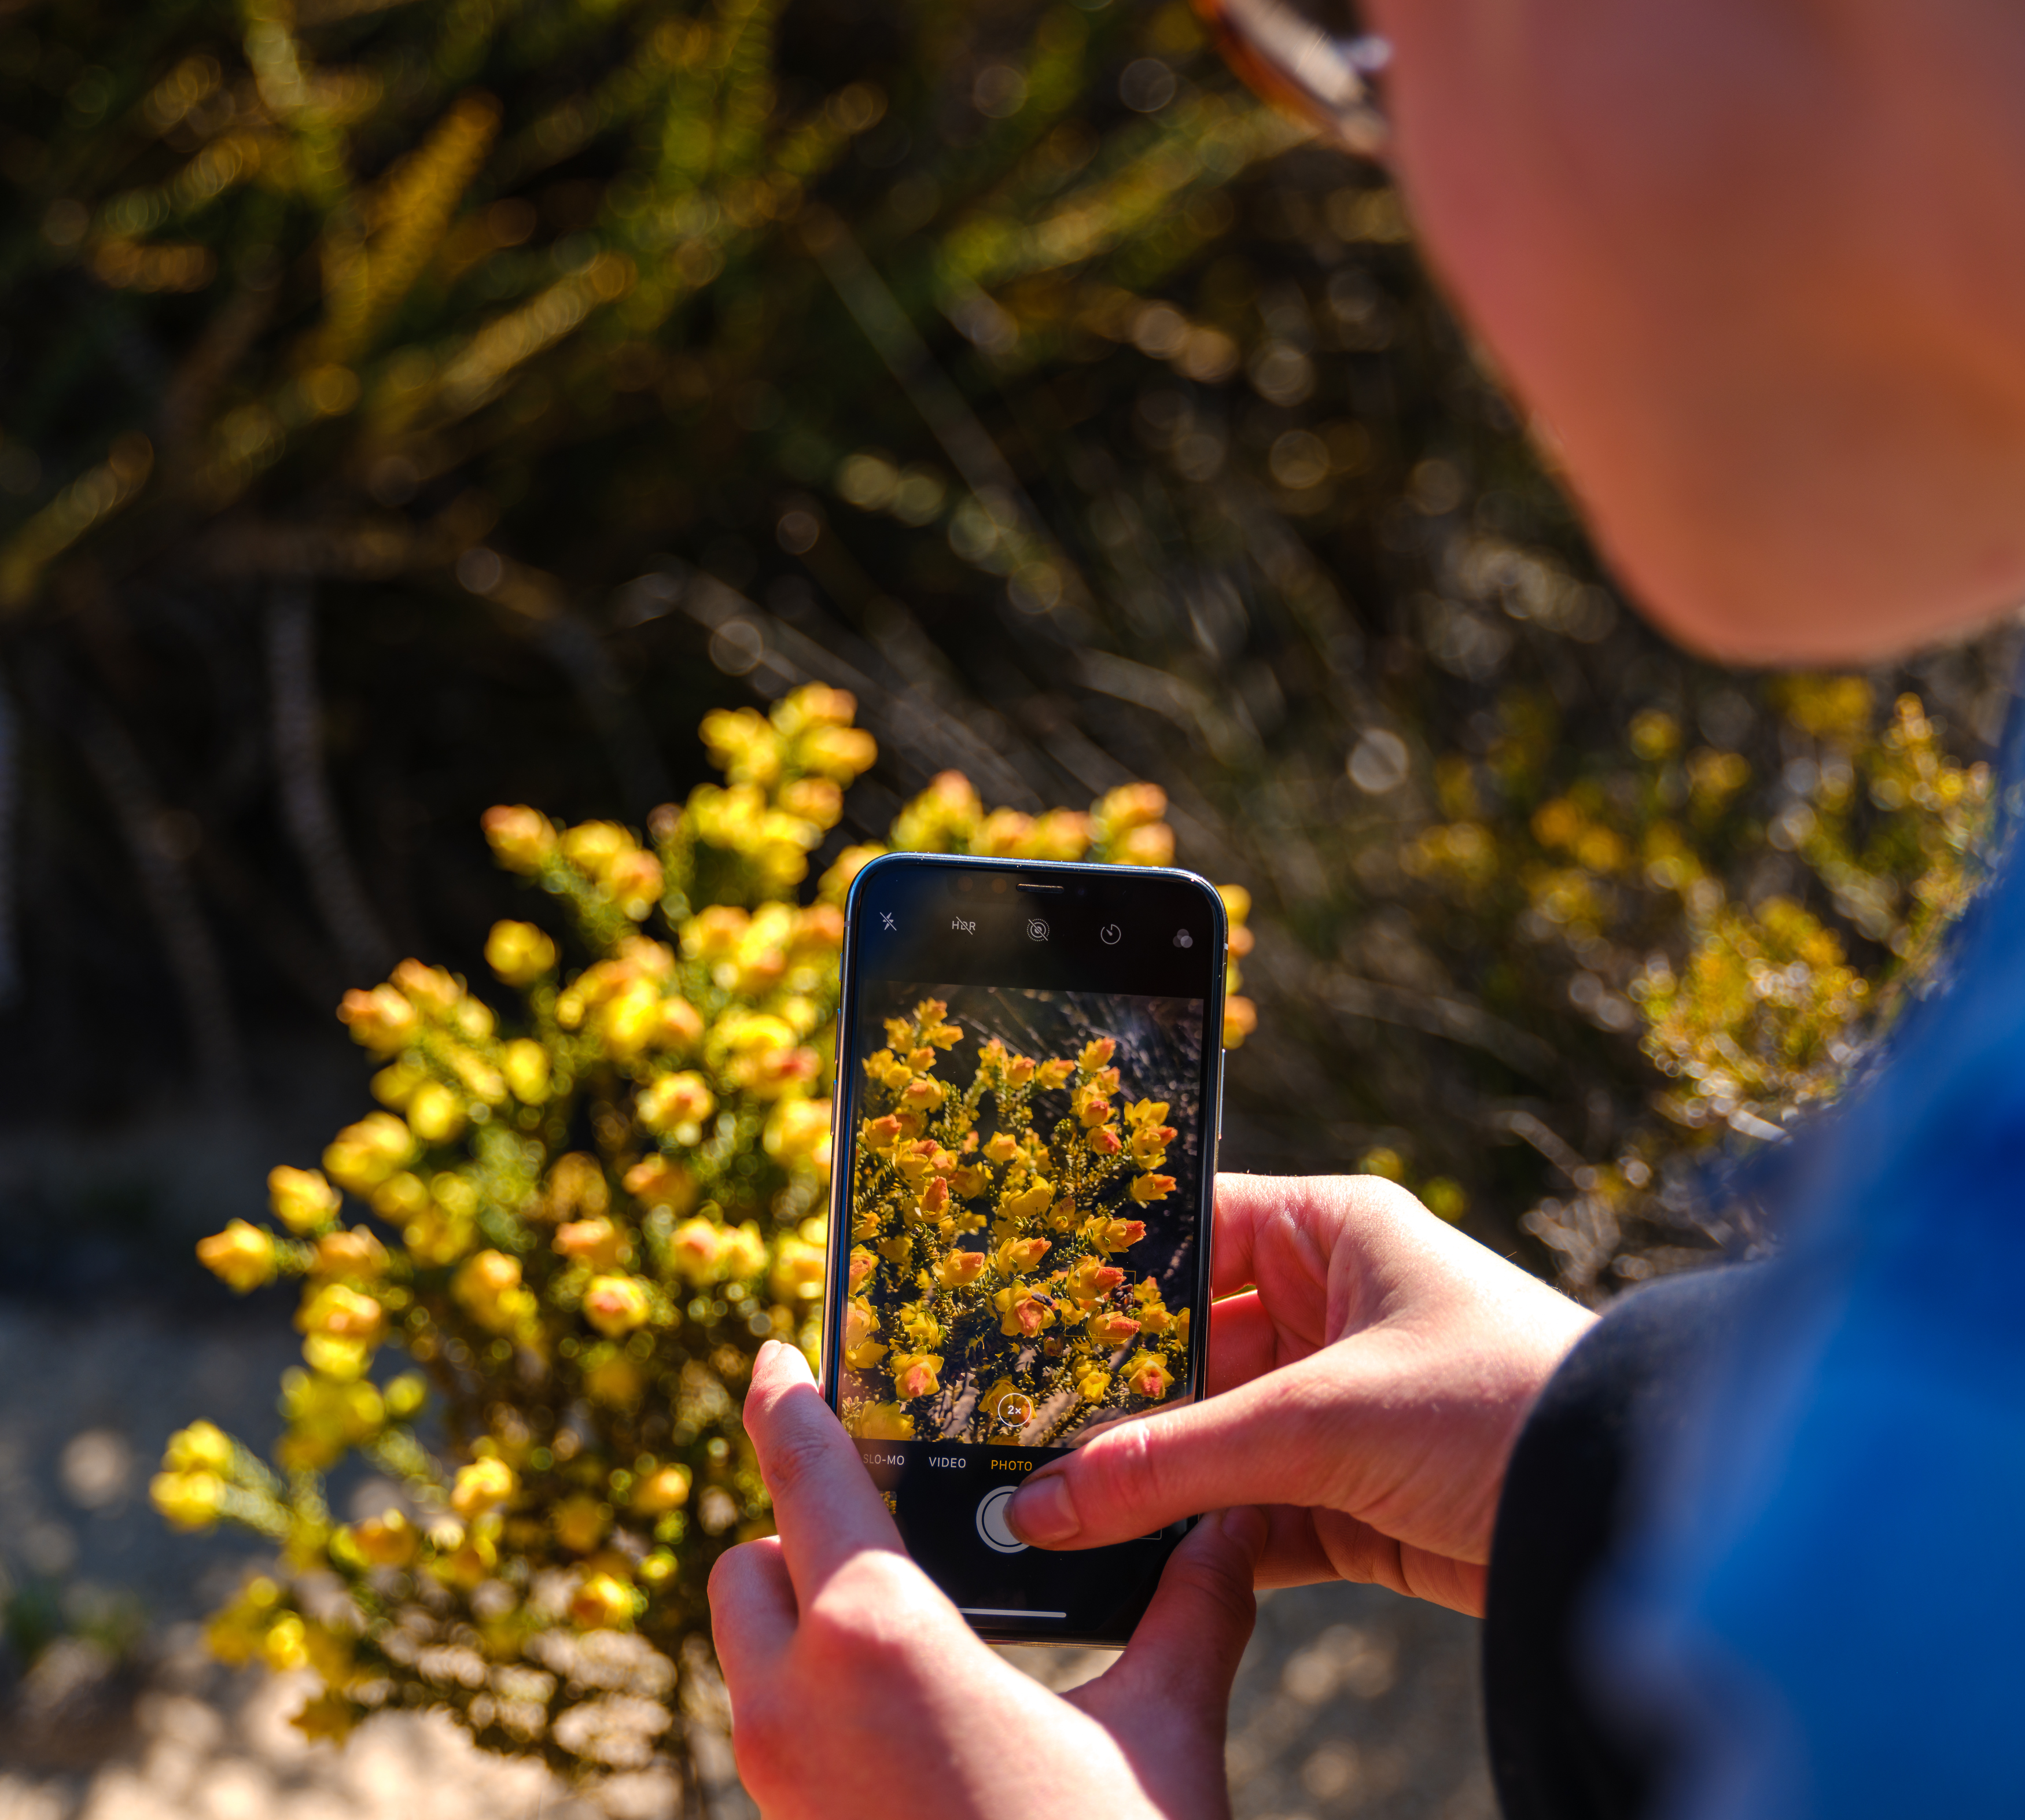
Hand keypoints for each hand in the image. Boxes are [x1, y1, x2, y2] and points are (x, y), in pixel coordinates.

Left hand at [709, 1339, 1267, 1819]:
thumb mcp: (1163, 1738)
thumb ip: (1191, 1616)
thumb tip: (1232, 1528)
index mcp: (874, 1642)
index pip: (802, 1473)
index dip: (784, 1400)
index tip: (775, 1352)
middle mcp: (795, 1704)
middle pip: (749, 1561)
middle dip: (797, 1521)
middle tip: (881, 1498)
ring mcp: (780, 1785)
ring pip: (751, 1649)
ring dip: (800, 1605)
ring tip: (902, 1592)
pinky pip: (774, 1722)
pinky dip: (815, 1679)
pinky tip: (914, 1691)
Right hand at [1008, 1174, 1593, 1615]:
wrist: (1626, 1517)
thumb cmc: (1495, 1405)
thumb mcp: (1320, 1420)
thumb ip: (1174, 1460)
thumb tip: (1047, 1501)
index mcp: (1333, 1236)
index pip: (1192, 1233)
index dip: (1112, 1277)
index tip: (1024, 1315)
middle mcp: (1332, 1310)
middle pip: (1191, 1350)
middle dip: (1118, 1400)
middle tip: (1021, 1433)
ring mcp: (1340, 1407)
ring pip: (1212, 1438)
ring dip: (1153, 1480)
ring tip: (1058, 1505)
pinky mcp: (1351, 1498)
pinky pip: (1247, 1513)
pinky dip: (1202, 1541)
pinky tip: (1134, 1558)